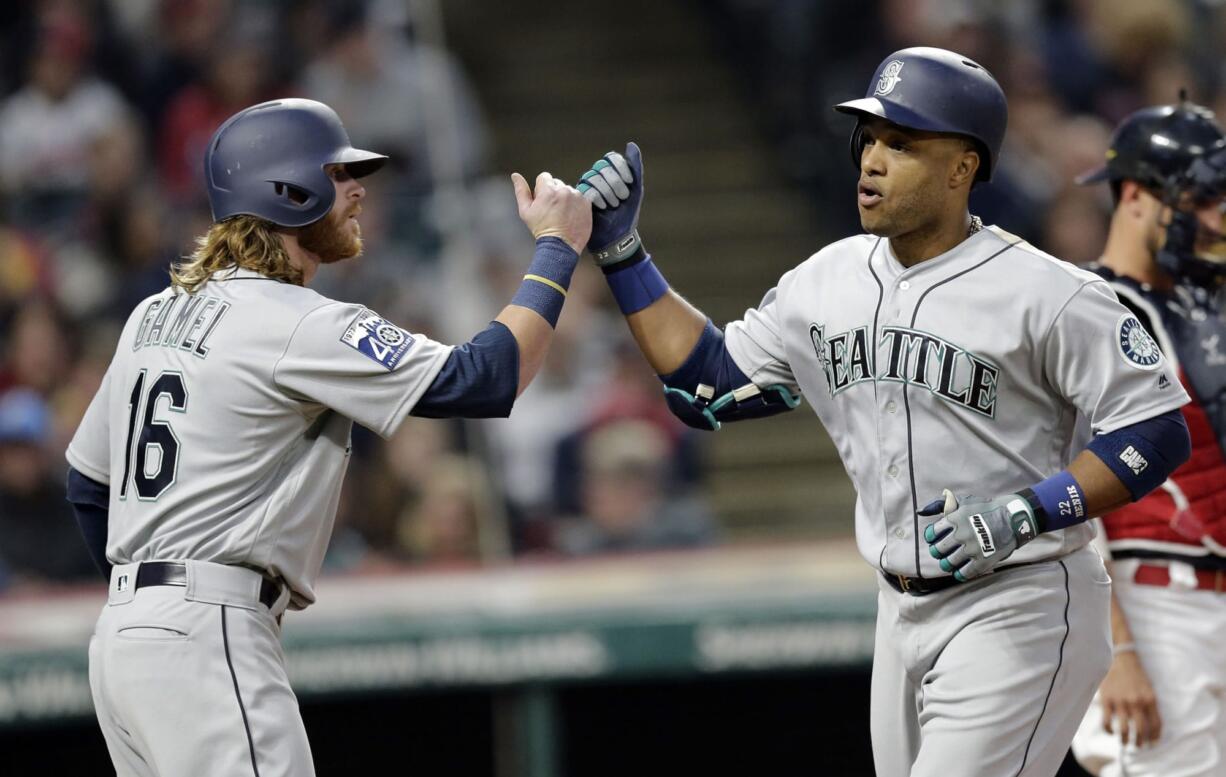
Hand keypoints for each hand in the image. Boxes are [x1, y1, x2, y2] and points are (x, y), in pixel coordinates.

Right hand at [512, 171, 591, 254]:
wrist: (561, 246)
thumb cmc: (542, 229)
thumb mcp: (525, 211)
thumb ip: (521, 191)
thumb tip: (516, 176)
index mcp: (548, 189)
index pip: (544, 177)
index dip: (541, 188)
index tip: (542, 200)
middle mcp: (564, 190)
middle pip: (557, 183)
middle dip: (553, 193)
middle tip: (552, 209)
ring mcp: (577, 196)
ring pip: (569, 190)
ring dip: (565, 198)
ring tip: (562, 214)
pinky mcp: (587, 204)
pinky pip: (580, 198)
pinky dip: (576, 204)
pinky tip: (571, 215)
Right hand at [576, 142, 642, 265]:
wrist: (617, 237)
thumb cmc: (627, 213)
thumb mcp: (636, 190)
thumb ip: (635, 168)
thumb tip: (631, 145)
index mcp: (611, 173)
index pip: (611, 159)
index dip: (621, 169)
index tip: (630, 183)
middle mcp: (597, 177)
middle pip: (602, 167)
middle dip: (615, 182)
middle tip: (623, 198)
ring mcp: (587, 187)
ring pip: (592, 177)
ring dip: (607, 191)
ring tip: (614, 204)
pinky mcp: (581, 199)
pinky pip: (587, 190)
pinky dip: (598, 198)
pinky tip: (604, 208)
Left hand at [921, 489, 1039, 580]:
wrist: (1011, 518)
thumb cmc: (985, 508)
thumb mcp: (963, 501)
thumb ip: (941, 505)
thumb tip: (920, 511)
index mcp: (954, 519)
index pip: (931, 534)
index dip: (931, 537)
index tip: (935, 539)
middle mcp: (961, 534)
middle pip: (938, 550)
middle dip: (937, 551)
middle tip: (941, 552)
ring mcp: (972, 549)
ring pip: (949, 563)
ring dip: (947, 564)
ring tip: (949, 562)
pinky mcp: (983, 560)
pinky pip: (965, 573)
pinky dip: (960, 574)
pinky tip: (960, 572)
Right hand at [1099, 649, 1161, 746]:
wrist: (1119, 659)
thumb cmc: (1135, 675)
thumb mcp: (1148, 689)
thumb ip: (1150, 705)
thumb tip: (1150, 725)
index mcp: (1150, 699)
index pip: (1156, 725)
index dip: (1155, 737)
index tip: (1152, 744)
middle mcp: (1137, 702)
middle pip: (1141, 730)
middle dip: (1140, 742)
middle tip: (1138, 746)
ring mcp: (1121, 702)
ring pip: (1124, 729)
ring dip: (1125, 740)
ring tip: (1125, 743)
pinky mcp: (1107, 700)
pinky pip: (1108, 721)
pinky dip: (1109, 730)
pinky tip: (1111, 731)